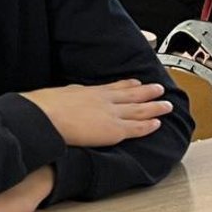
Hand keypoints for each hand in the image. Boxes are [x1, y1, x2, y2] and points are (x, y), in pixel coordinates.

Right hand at [21, 79, 171, 146]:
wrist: (45, 116)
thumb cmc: (45, 108)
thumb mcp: (58, 94)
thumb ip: (69, 96)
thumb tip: (69, 96)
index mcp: (89, 91)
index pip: (113, 87)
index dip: (127, 84)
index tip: (135, 81)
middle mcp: (103, 100)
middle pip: (131, 95)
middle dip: (147, 92)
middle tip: (159, 89)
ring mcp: (110, 114)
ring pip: (139, 109)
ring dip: (155, 106)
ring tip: (167, 105)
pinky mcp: (114, 130)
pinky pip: (137, 128)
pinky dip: (149, 125)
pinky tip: (158, 124)